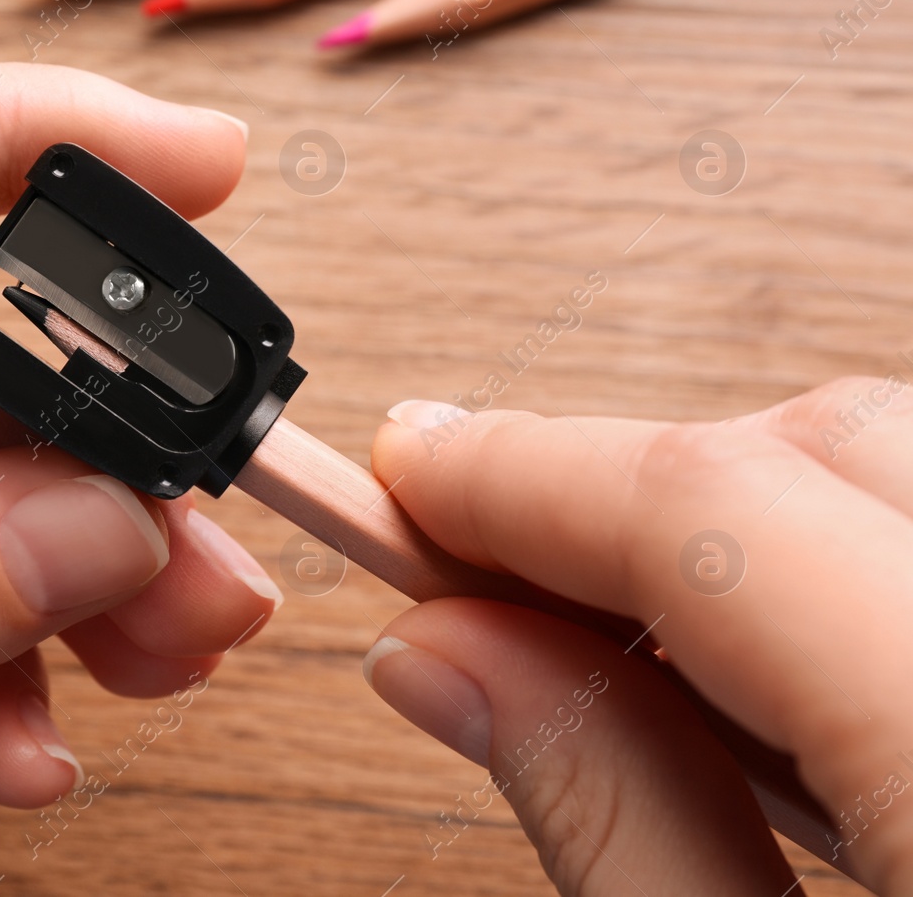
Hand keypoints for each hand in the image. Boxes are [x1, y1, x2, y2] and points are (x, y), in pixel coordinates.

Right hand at [365, 385, 912, 894]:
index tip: (408, 479)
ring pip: (895, 476)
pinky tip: (766, 678)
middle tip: (474, 549)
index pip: (718, 512)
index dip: (526, 478)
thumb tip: (451, 658)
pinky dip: (838, 576)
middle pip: (831, 449)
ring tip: (607, 632)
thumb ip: (617, 823)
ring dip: (737, 525)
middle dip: (627, 484)